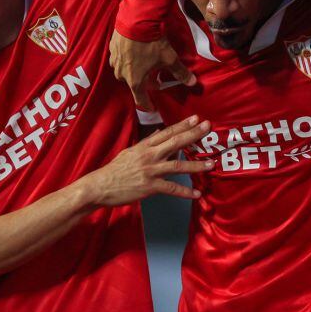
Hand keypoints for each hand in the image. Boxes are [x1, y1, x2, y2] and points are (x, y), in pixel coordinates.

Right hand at [80, 116, 212, 206]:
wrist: (99, 186)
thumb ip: (145, 144)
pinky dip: (185, 192)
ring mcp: (150, 171)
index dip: (182, 125)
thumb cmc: (114, 171)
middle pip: (175, 142)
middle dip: (193, 134)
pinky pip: (171, 188)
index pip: (166, 132)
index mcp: (144, 146)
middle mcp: (149, 156)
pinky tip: (196, 193)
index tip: (196, 118)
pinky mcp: (150, 186)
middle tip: (208, 127)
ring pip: (177, 165)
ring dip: (196, 165)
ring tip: (211, 164)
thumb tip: (158, 133)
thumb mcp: (129, 153)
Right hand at [109, 29, 194, 110]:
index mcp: (135, 80)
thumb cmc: (152, 43)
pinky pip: (119, 59)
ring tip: (145, 66)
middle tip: (155, 81)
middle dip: (144, 84)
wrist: (136, 19)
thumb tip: (192, 83)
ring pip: (124, 72)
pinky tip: (135, 53)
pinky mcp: (112, 48)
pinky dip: (127, 60)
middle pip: (133, 84)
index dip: (147, 105)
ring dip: (135, 71)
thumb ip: (180, 72)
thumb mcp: (170, 58)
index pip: (140, 99)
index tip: (153, 108)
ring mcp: (114, 60)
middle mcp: (122, 73)